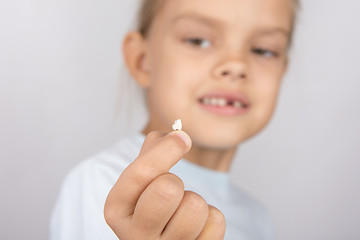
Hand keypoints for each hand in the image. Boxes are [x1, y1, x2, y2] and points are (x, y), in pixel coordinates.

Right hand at [104, 131, 225, 238]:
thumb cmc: (151, 206)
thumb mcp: (140, 180)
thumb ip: (151, 151)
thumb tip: (174, 134)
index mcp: (116, 210)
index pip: (140, 173)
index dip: (166, 150)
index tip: (182, 138)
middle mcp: (135, 235)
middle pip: (169, 189)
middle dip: (176, 182)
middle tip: (172, 191)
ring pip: (195, 207)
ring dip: (194, 203)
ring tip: (182, 212)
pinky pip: (215, 221)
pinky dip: (210, 218)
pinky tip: (196, 227)